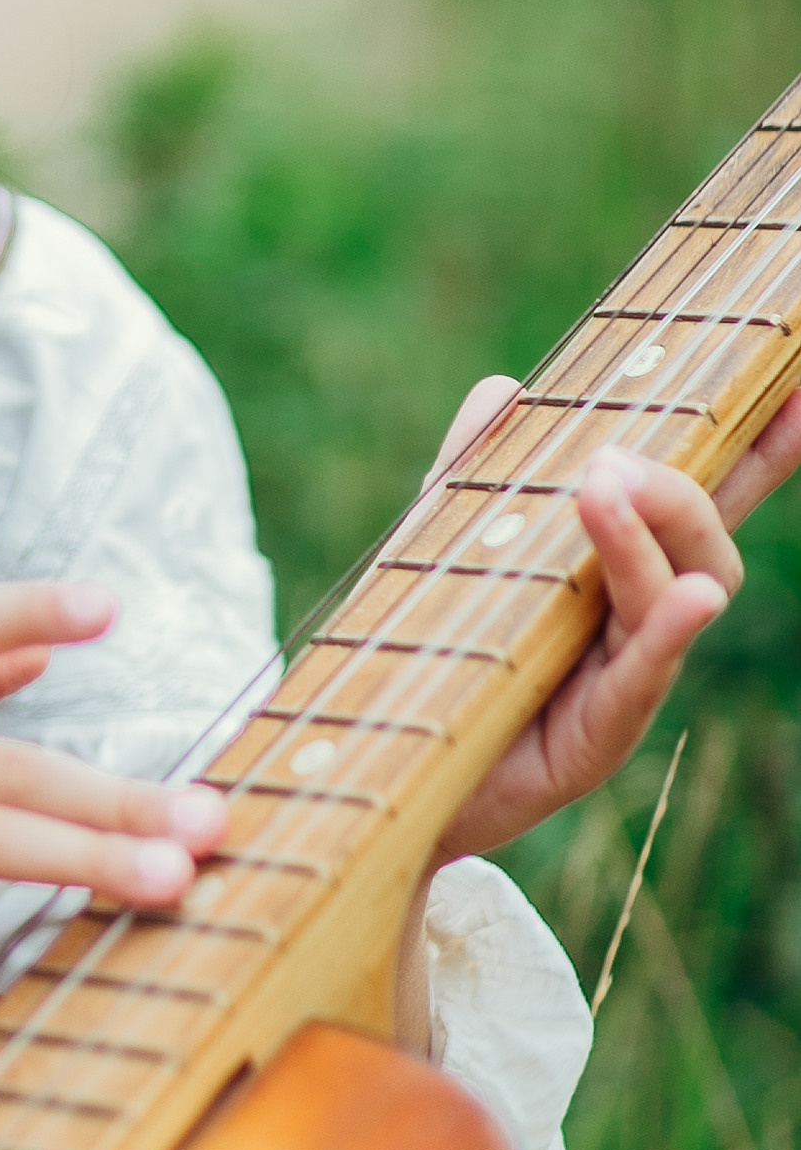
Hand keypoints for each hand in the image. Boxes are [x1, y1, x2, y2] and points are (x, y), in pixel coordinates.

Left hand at [432, 374, 800, 860]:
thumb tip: (504, 386)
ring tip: (608, 484)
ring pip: (681, 593)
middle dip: (679, 489)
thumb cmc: (435, 651)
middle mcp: (636, 616)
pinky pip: (648, 673)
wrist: (389, 763)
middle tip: (613, 458)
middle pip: (704, 542)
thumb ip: (477, 471)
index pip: (701, 495)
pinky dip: (669, 629)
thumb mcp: (447, 546)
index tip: (795, 389)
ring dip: (652, 535)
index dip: (758, 446)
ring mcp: (628, 674)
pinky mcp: (601, 733)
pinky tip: (689, 597)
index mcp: (616, 565)